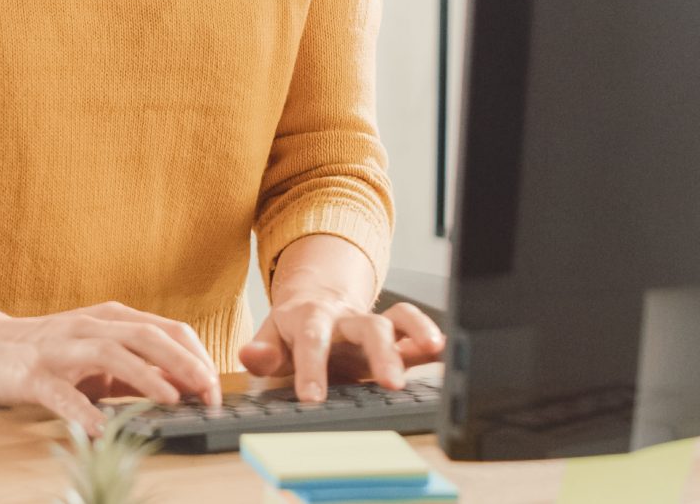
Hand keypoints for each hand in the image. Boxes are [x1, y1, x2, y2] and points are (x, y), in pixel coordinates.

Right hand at [0, 280, 223, 435]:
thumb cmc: (43, 351)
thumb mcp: (95, 353)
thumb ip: (134, 368)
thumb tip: (182, 388)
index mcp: (109, 319)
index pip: (165, 329)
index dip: (195, 356)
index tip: (214, 386)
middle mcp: (89, 327)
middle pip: (146, 336)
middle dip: (183, 363)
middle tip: (208, 392)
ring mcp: (61, 349)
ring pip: (111, 353)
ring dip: (145, 376)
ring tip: (171, 400)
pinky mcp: (34, 375)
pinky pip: (63, 394)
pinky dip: (84, 411)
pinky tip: (101, 429)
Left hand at [240, 294, 444, 403]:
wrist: (315, 302)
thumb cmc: (293, 329)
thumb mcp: (271, 338)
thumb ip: (263, 351)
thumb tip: (250, 357)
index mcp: (311, 318)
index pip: (312, 340)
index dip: (311, 368)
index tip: (312, 398)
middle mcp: (347, 319)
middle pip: (367, 326)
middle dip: (380, 353)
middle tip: (390, 383)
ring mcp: (373, 324)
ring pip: (398, 319)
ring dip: (417, 332)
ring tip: (435, 349)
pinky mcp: (393, 334)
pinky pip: (416, 329)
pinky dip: (433, 338)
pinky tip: (448, 351)